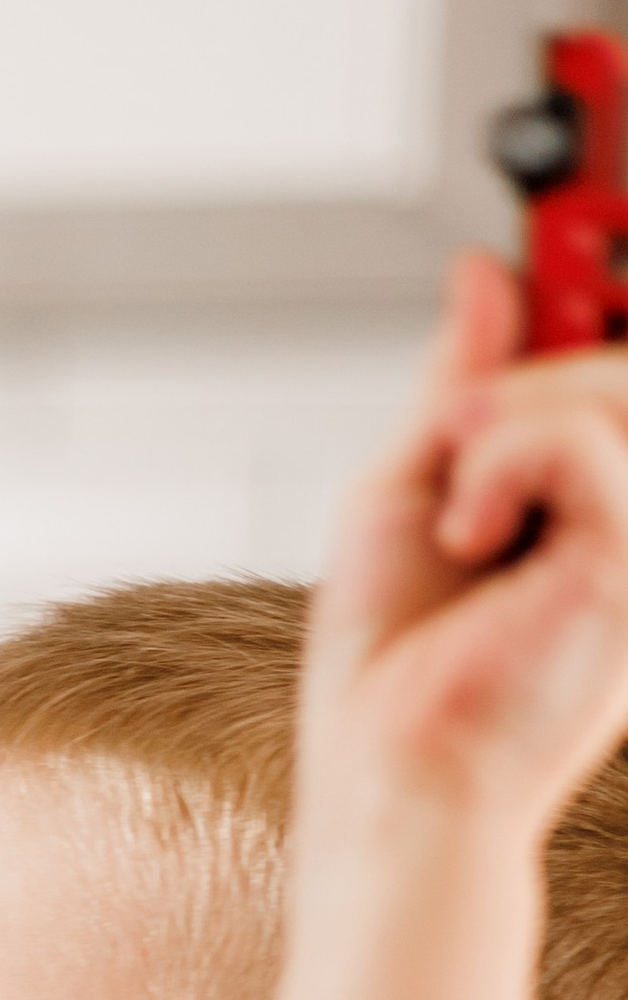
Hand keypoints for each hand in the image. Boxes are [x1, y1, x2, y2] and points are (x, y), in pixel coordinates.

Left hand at [300, 253, 627, 845]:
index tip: (562, 226)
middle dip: (538, 357)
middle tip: (462, 415)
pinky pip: (589, 440)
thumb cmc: (395, 668)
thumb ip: (468, 384)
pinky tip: (470, 531)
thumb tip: (487, 272)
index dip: (598, 277)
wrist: (395, 773)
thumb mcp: (413, 487)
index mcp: (595, 501)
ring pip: (616, 384)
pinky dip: (503, 460)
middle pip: (625, 358)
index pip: (620, 367)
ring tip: (456, 491)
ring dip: (509, 411)